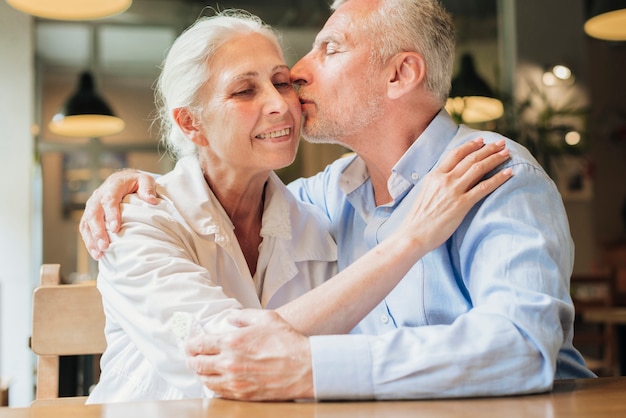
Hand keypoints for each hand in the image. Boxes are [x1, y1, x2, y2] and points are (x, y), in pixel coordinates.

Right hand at [79, 169, 157, 259]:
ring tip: (99, 254)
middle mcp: (99, 195)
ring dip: (91, 239)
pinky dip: (89, 241)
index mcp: (113, 185)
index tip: (116, 228)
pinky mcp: (89, 214)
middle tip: (105, 246)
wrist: (124, 179)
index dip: (111, 214)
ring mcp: (92, 205)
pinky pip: (85, 228)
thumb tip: (152, 201)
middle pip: (94, 213)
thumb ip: (148, 188)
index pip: (109, 199)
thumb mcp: (145, 180)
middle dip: (98, 231)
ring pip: (86, 222)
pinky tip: (96, 254)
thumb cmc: (137, 182)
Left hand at [186, 310, 313, 400]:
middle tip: (191, 357)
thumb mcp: (267, 318)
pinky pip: (218, 392)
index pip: (199, 344)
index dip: (190, 344)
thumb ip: (244, 316)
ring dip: (200, 374)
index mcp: (232, 341)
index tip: (189, 344)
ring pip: (205, 380)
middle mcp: (229, 362)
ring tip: (201, 369)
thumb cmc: (288, 343)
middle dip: (191, 359)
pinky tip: (215, 380)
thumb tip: (231, 318)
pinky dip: (213, 385)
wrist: (304, 368)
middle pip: (197, 364)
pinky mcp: (242, 394)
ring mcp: (235, 380)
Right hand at [396, 138, 511, 256]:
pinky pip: (484, 187)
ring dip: (495, 158)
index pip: (455, 154)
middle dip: (488, 148)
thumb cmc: (418, 219)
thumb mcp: (424, 194)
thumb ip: (437, 184)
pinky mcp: (462, 204)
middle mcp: (444, 179)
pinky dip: (498, 178)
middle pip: (470, 158)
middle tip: (501, 143)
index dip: (470, 145)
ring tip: (507, 153)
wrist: (413, 234)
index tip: (481, 141)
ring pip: (478, 168)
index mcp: (434, 176)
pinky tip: (509, 173)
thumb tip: (446, 181)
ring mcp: (453, 191)